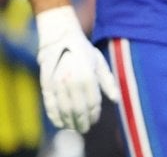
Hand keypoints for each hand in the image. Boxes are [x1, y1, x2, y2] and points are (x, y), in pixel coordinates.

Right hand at [35, 6, 118, 132]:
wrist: (60, 39)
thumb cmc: (84, 51)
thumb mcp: (100, 62)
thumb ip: (108, 82)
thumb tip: (117, 100)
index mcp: (88, 76)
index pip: (92, 103)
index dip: (94, 115)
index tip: (95, 120)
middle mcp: (72, 81)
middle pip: (78, 109)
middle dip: (83, 122)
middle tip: (85, 129)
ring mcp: (58, 84)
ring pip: (65, 110)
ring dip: (70, 122)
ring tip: (75, 128)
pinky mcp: (46, 85)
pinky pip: (50, 106)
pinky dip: (55, 117)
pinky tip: (60, 123)